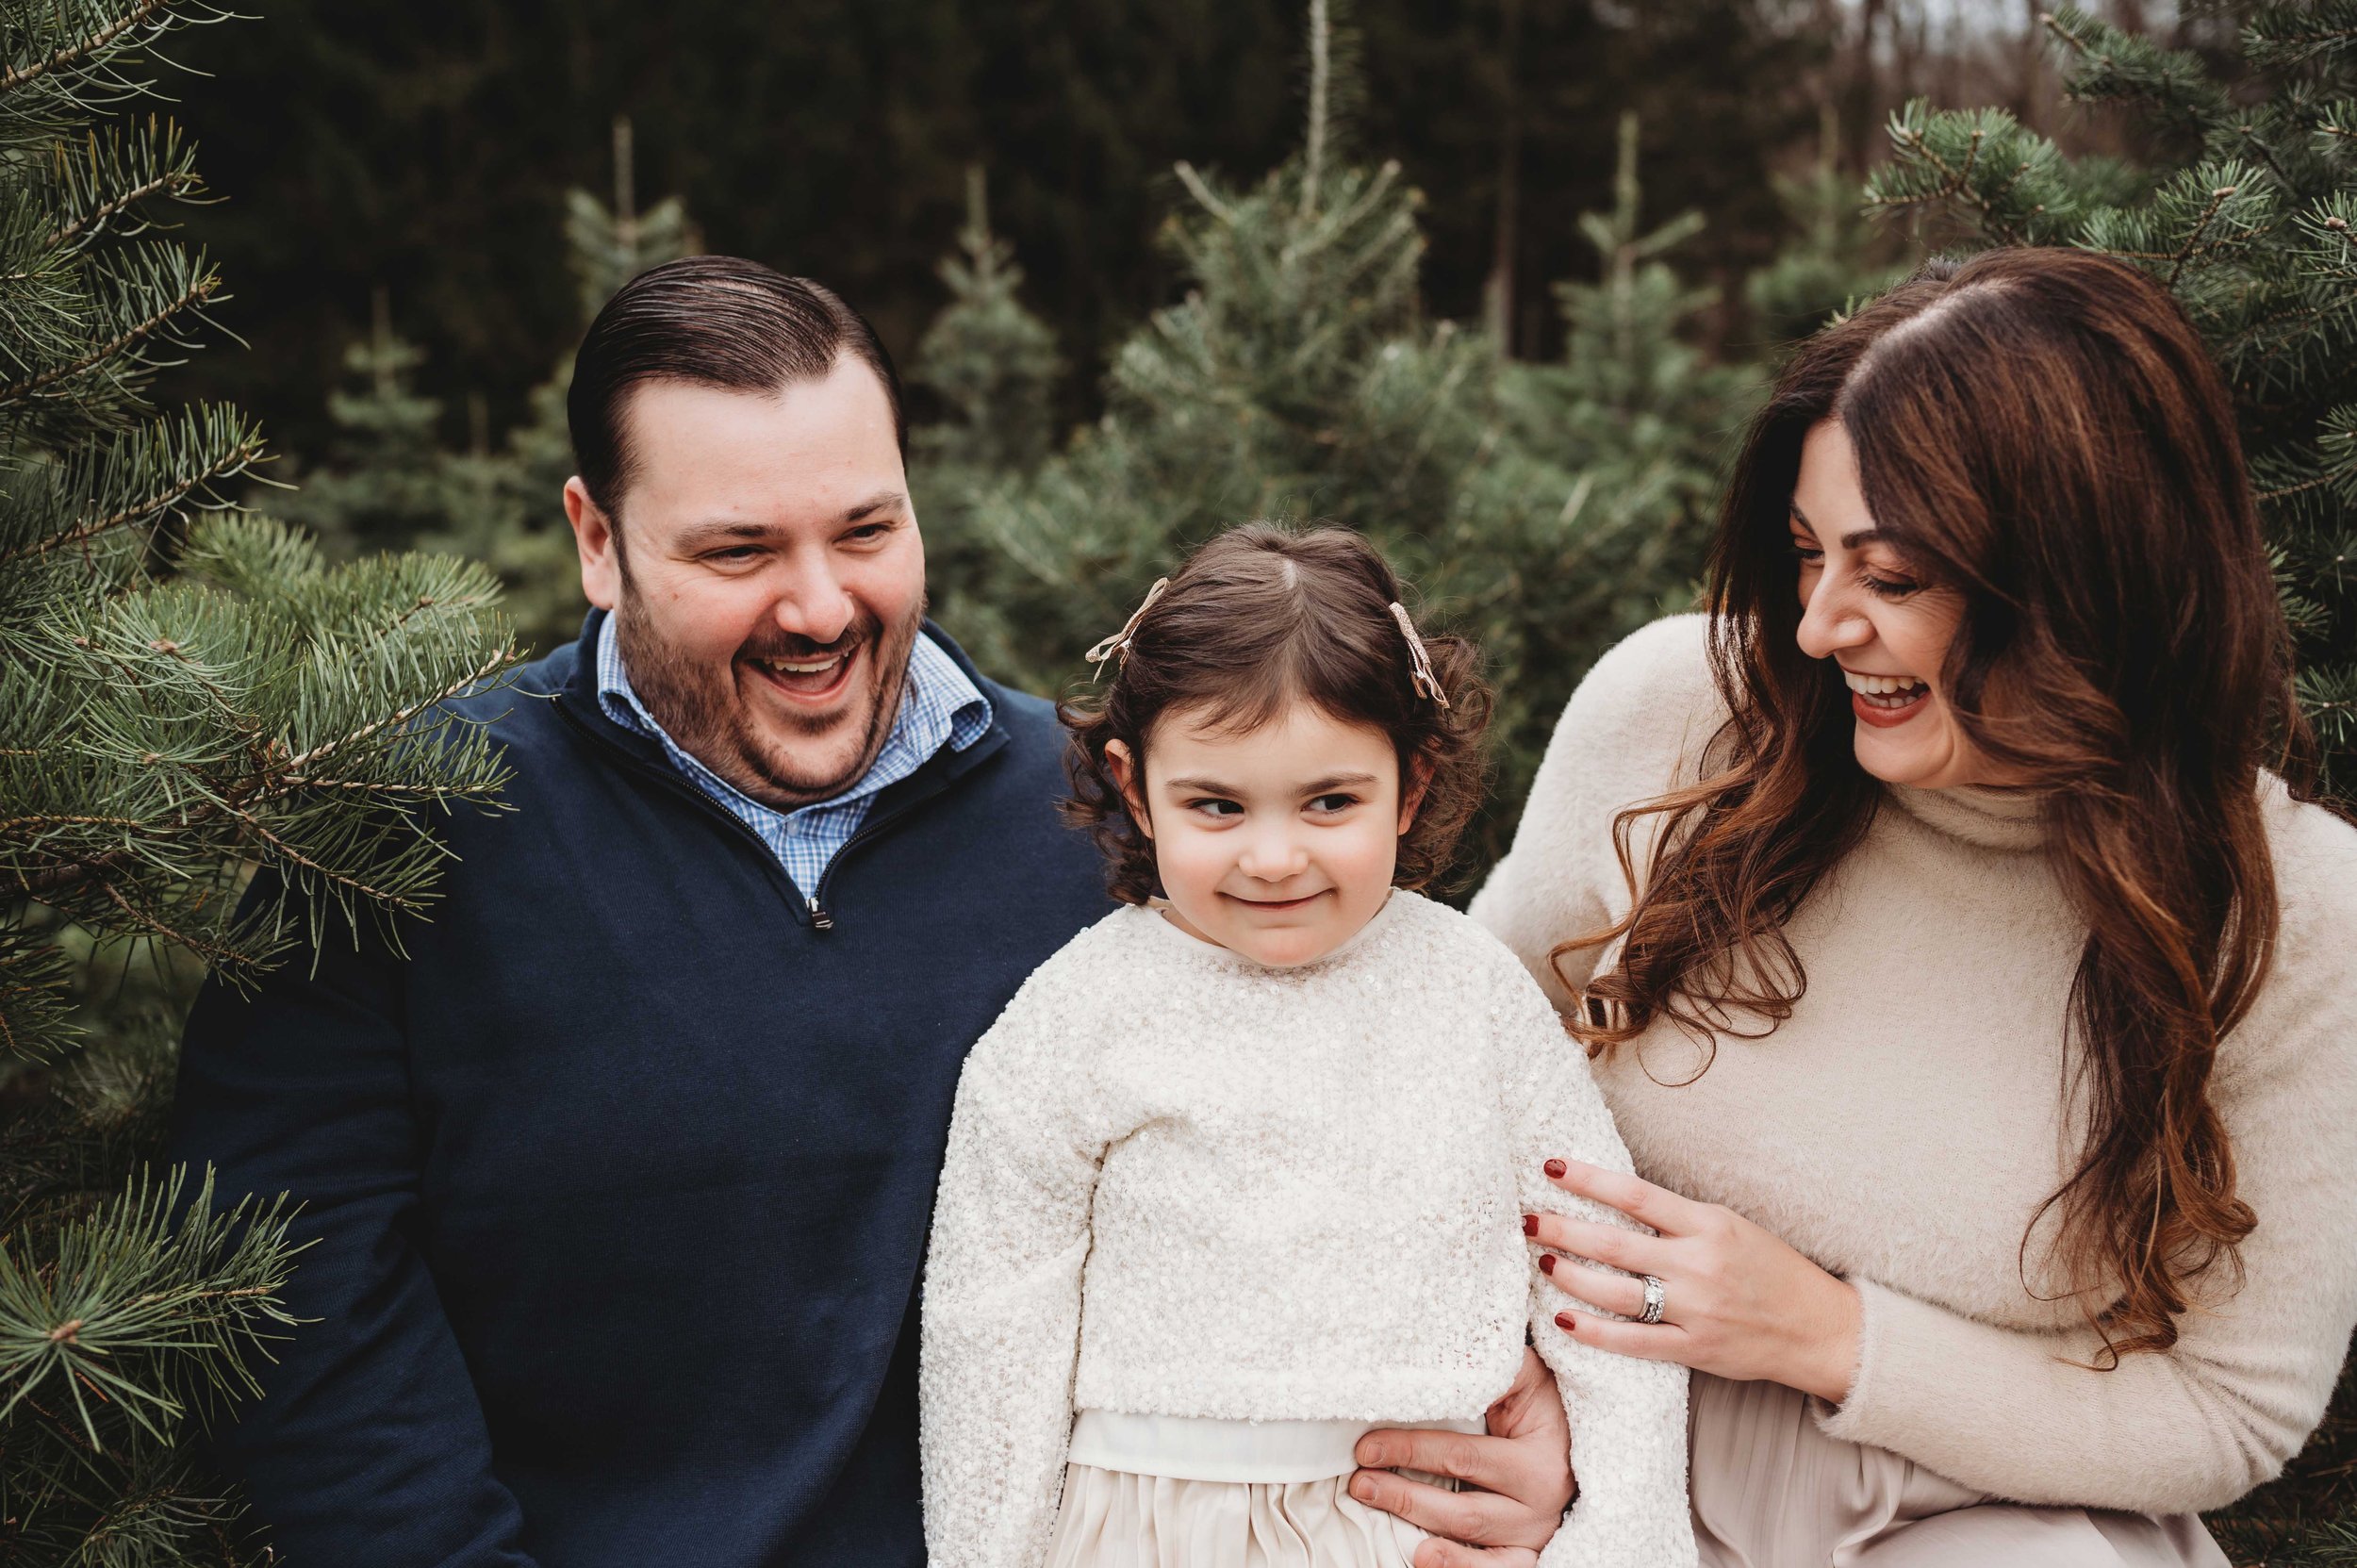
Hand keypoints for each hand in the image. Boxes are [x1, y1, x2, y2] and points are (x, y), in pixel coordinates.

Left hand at [1348, 1345, 1572, 1567]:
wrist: (1584, 1438)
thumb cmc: (1546, 1404)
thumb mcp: (1526, 1378)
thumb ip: (1490, 1369)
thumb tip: (1444, 1356)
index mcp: (1537, 1461)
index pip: (1463, 1457)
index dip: (1411, 1451)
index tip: (1368, 1447)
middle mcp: (1540, 1504)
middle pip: (1464, 1508)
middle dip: (1405, 1495)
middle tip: (1360, 1483)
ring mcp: (1534, 1534)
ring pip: (1473, 1540)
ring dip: (1423, 1529)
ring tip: (1381, 1517)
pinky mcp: (1529, 1553)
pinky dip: (1461, 1567)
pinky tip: (1425, 1560)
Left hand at [1528, 1157, 1861, 1403]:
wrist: (1817, 1327)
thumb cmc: (1770, 1269)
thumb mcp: (1730, 1225)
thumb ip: (1678, 1217)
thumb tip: (1614, 1197)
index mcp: (1707, 1224)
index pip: (1634, 1195)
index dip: (1587, 1179)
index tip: (1550, 1166)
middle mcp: (1698, 1264)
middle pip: (1613, 1243)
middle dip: (1562, 1229)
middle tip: (1526, 1219)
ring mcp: (1695, 1309)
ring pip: (1615, 1292)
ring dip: (1570, 1275)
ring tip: (1542, 1260)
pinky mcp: (1694, 1348)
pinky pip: (1632, 1341)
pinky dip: (1593, 1332)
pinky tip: (1562, 1319)